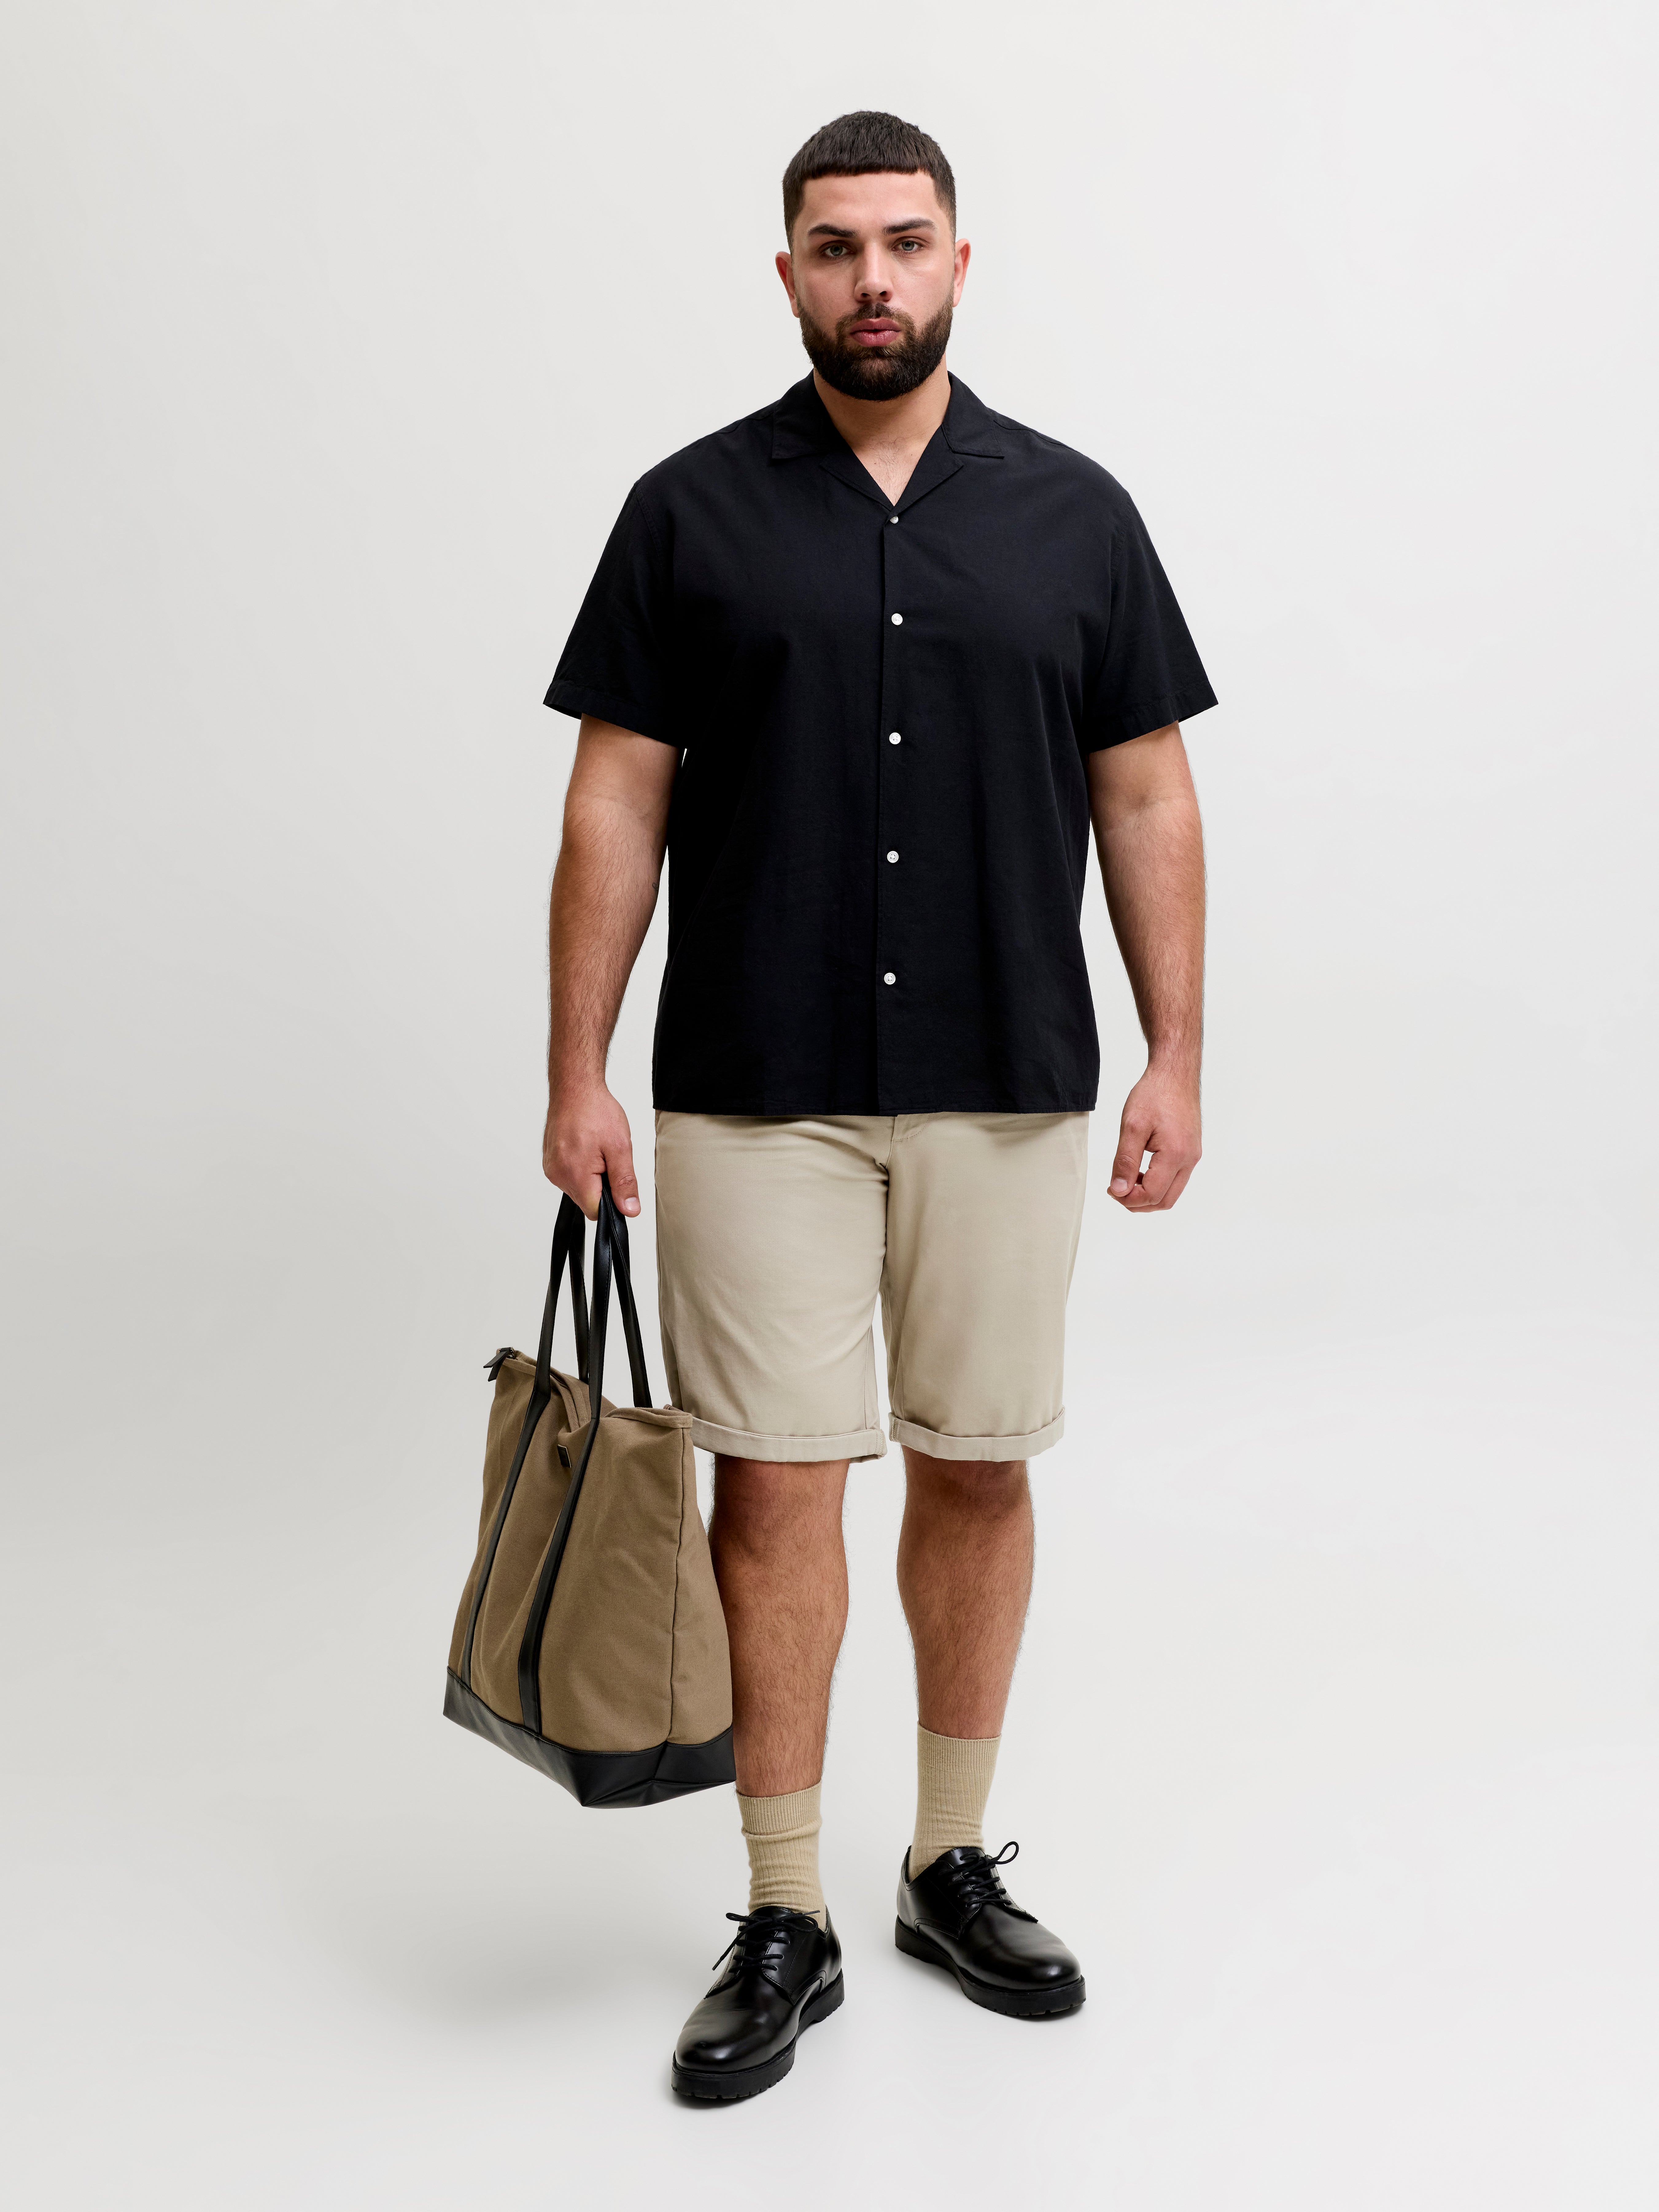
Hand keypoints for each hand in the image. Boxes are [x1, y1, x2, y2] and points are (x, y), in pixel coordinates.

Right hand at [542, 1079, 640, 1219]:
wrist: (575, 1088)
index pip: (596, 1212)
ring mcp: (552, 1168)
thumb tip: (629, 1210)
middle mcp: (558, 1175)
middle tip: (607, 1157)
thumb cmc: (596, 1111)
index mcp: (575, 1175)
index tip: (617, 1179)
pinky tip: (586, 1147)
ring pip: (579, 1188)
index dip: (612, 1201)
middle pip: (587, 1200)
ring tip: (596, 1148)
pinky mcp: (550, 1161)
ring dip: (591, 1176)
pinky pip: (570, 1176)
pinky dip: (581, 1167)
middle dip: (602, 1185)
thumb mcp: (620, 1147)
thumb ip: (625, 1182)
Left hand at [1107, 1065, 1200, 1211]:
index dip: (1128, 1199)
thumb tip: (1118, 1190)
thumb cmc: (1154, 1094)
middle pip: (1164, 1201)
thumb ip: (1125, 1161)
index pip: (1152, 1195)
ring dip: (1147, 1194)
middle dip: (1138, 1202)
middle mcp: (1189, 1159)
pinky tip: (1140, 1171)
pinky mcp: (1191, 1151)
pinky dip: (1157, 1183)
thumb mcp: (1132, 1126)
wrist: (1175, 1074)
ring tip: (1127, 1179)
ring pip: (1171, 1193)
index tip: (1110, 1189)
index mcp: (1176, 1155)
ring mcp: (1192, 1156)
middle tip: (1116, 1189)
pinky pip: (1175, 1179)